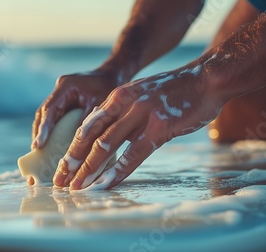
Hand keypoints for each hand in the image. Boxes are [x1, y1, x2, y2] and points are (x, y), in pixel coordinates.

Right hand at [32, 67, 123, 149]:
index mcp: (66, 86)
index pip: (50, 109)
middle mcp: (60, 89)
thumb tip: (77, 143)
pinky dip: (52, 128)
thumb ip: (87, 120)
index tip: (38, 144)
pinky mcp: (65, 100)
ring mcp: (61, 94)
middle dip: (39, 131)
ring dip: (43, 130)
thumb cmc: (109, 86)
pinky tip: (51, 142)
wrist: (114, 74)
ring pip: (47, 114)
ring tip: (40, 149)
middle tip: (35, 149)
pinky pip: (55, 115)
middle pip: (43, 112)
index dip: (43, 128)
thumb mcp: (100, 103)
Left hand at [53, 65, 223, 189]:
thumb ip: (124, 114)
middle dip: (72, 162)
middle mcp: (124, 104)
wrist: (206, 79)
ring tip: (78, 187)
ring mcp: (141, 114)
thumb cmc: (175, 91)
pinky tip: (106, 185)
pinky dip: (118, 172)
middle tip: (59, 181)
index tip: (62, 166)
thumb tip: (110, 139)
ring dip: (90, 169)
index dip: (72, 148)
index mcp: (117, 97)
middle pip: (90, 136)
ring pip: (107, 146)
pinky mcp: (159, 127)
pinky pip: (134, 154)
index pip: (87, 125)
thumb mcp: (142, 95)